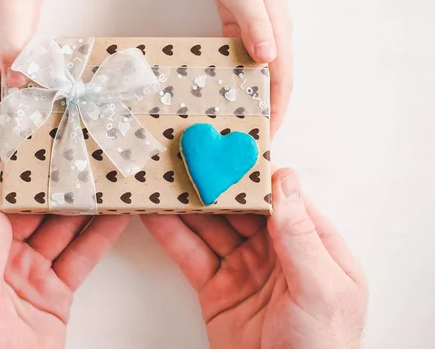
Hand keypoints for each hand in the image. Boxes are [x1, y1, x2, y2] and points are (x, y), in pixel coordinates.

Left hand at [0, 162, 128, 348]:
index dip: (0, 175)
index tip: (23, 147)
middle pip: (25, 212)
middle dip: (50, 186)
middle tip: (74, 157)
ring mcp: (27, 275)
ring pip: (57, 230)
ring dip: (79, 206)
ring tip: (100, 179)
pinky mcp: (55, 293)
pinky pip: (78, 258)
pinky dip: (98, 237)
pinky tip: (113, 217)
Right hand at [142, 169, 366, 348]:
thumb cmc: (322, 348)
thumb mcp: (320, 288)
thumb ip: (299, 234)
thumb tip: (285, 178)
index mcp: (311, 245)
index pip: (278, 197)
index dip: (250, 173)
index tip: (224, 148)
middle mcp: (275, 252)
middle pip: (238, 208)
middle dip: (211, 184)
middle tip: (183, 157)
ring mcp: (243, 269)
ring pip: (210, 227)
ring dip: (185, 204)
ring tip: (161, 178)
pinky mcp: (216, 289)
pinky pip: (191, 255)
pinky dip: (171, 235)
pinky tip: (153, 215)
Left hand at [205, 0, 292, 136]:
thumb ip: (256, 25)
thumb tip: (267, 58)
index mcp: (278, 31)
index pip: (282, 79)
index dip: (278, 108)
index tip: (270, 133)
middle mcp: (270, 36)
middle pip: (271, 82)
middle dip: (264, 109)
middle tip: (248, 134)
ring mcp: (254, 33)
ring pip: (253, 73)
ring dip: (247, 97)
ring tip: (233, 120)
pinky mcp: (238, 28)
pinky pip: (236, 59)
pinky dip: (231, 77)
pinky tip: (221, 91)